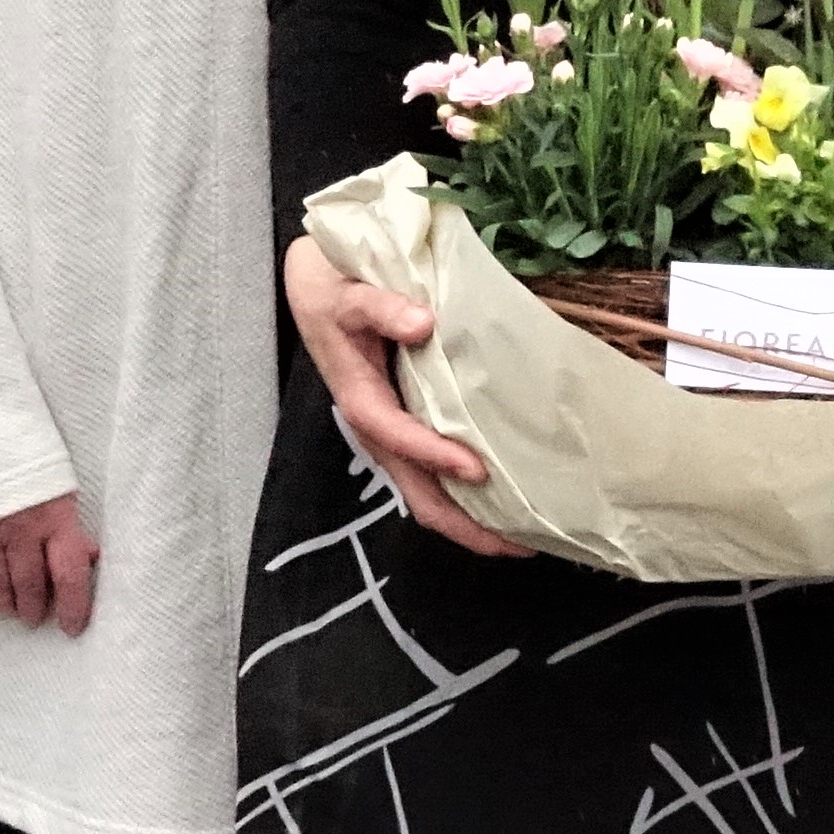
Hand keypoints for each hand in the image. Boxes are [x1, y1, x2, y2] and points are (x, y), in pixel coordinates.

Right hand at [0, 492, 98, 632]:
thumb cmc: (25, 457)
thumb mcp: (59, 484)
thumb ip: (70, 525)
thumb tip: (90, 557)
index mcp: (53, 517)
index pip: (69, 575)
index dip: (75, 607)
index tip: (74, 627)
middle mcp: (18, 531)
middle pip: (30, 587)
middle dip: (35, 610)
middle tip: (38, 618)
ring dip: (7, 605)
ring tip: (14, 610)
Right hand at [284, 237, 531, 558]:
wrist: (315, 289)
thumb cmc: (335, 290)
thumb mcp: (350, 293)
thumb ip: (381, 308)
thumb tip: (421, 325)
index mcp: (359, 396)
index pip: (396, 435)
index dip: (433, 456)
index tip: (477, 471)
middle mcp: (374, 426)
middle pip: (414, 490)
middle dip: (462, 524)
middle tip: (517, 544)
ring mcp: (389, 433)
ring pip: (425, 491)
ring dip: (467, 520)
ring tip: (517, 538)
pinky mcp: (403, 426)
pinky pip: (432, 473)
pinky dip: (463, 496)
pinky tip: (499, 502)